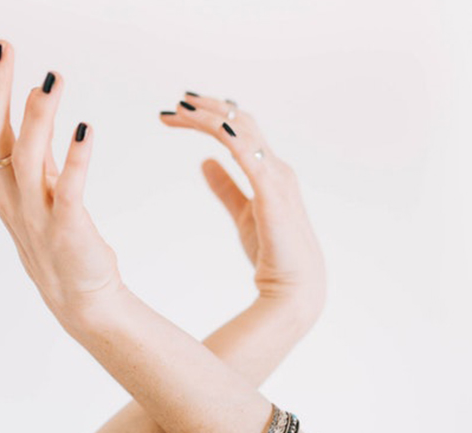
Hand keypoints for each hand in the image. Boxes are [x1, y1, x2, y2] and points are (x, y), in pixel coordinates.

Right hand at [0, 41, 122, 325]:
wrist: (77, 294)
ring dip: (37, 118)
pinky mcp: (66, 228)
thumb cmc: (54, 234)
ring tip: (50, 80)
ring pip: (26, 158)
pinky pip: (68, 191)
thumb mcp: (31, 186)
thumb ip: (24, 146)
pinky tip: (85, 131)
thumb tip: (25, 101)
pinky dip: (76, 160)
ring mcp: (35, 212)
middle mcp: (9, 194)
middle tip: (1, 48)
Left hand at [160, 95, 325, 316]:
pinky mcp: (273, 195)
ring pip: (243, 133)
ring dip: (212, 117)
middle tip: (175, 104)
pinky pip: (251, 158)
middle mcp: (275, 168)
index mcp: (269, 170)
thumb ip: (225, 187)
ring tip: (181, 109)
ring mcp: (277, 178)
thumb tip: (203, 162)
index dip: (211, 116)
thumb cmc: (274, 253)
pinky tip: (214, 129)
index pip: (239, 130)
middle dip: (207, 109)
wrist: (296, 288)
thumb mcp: (242, 213)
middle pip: (241, 123)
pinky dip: (232, 139)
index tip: (179, 112)